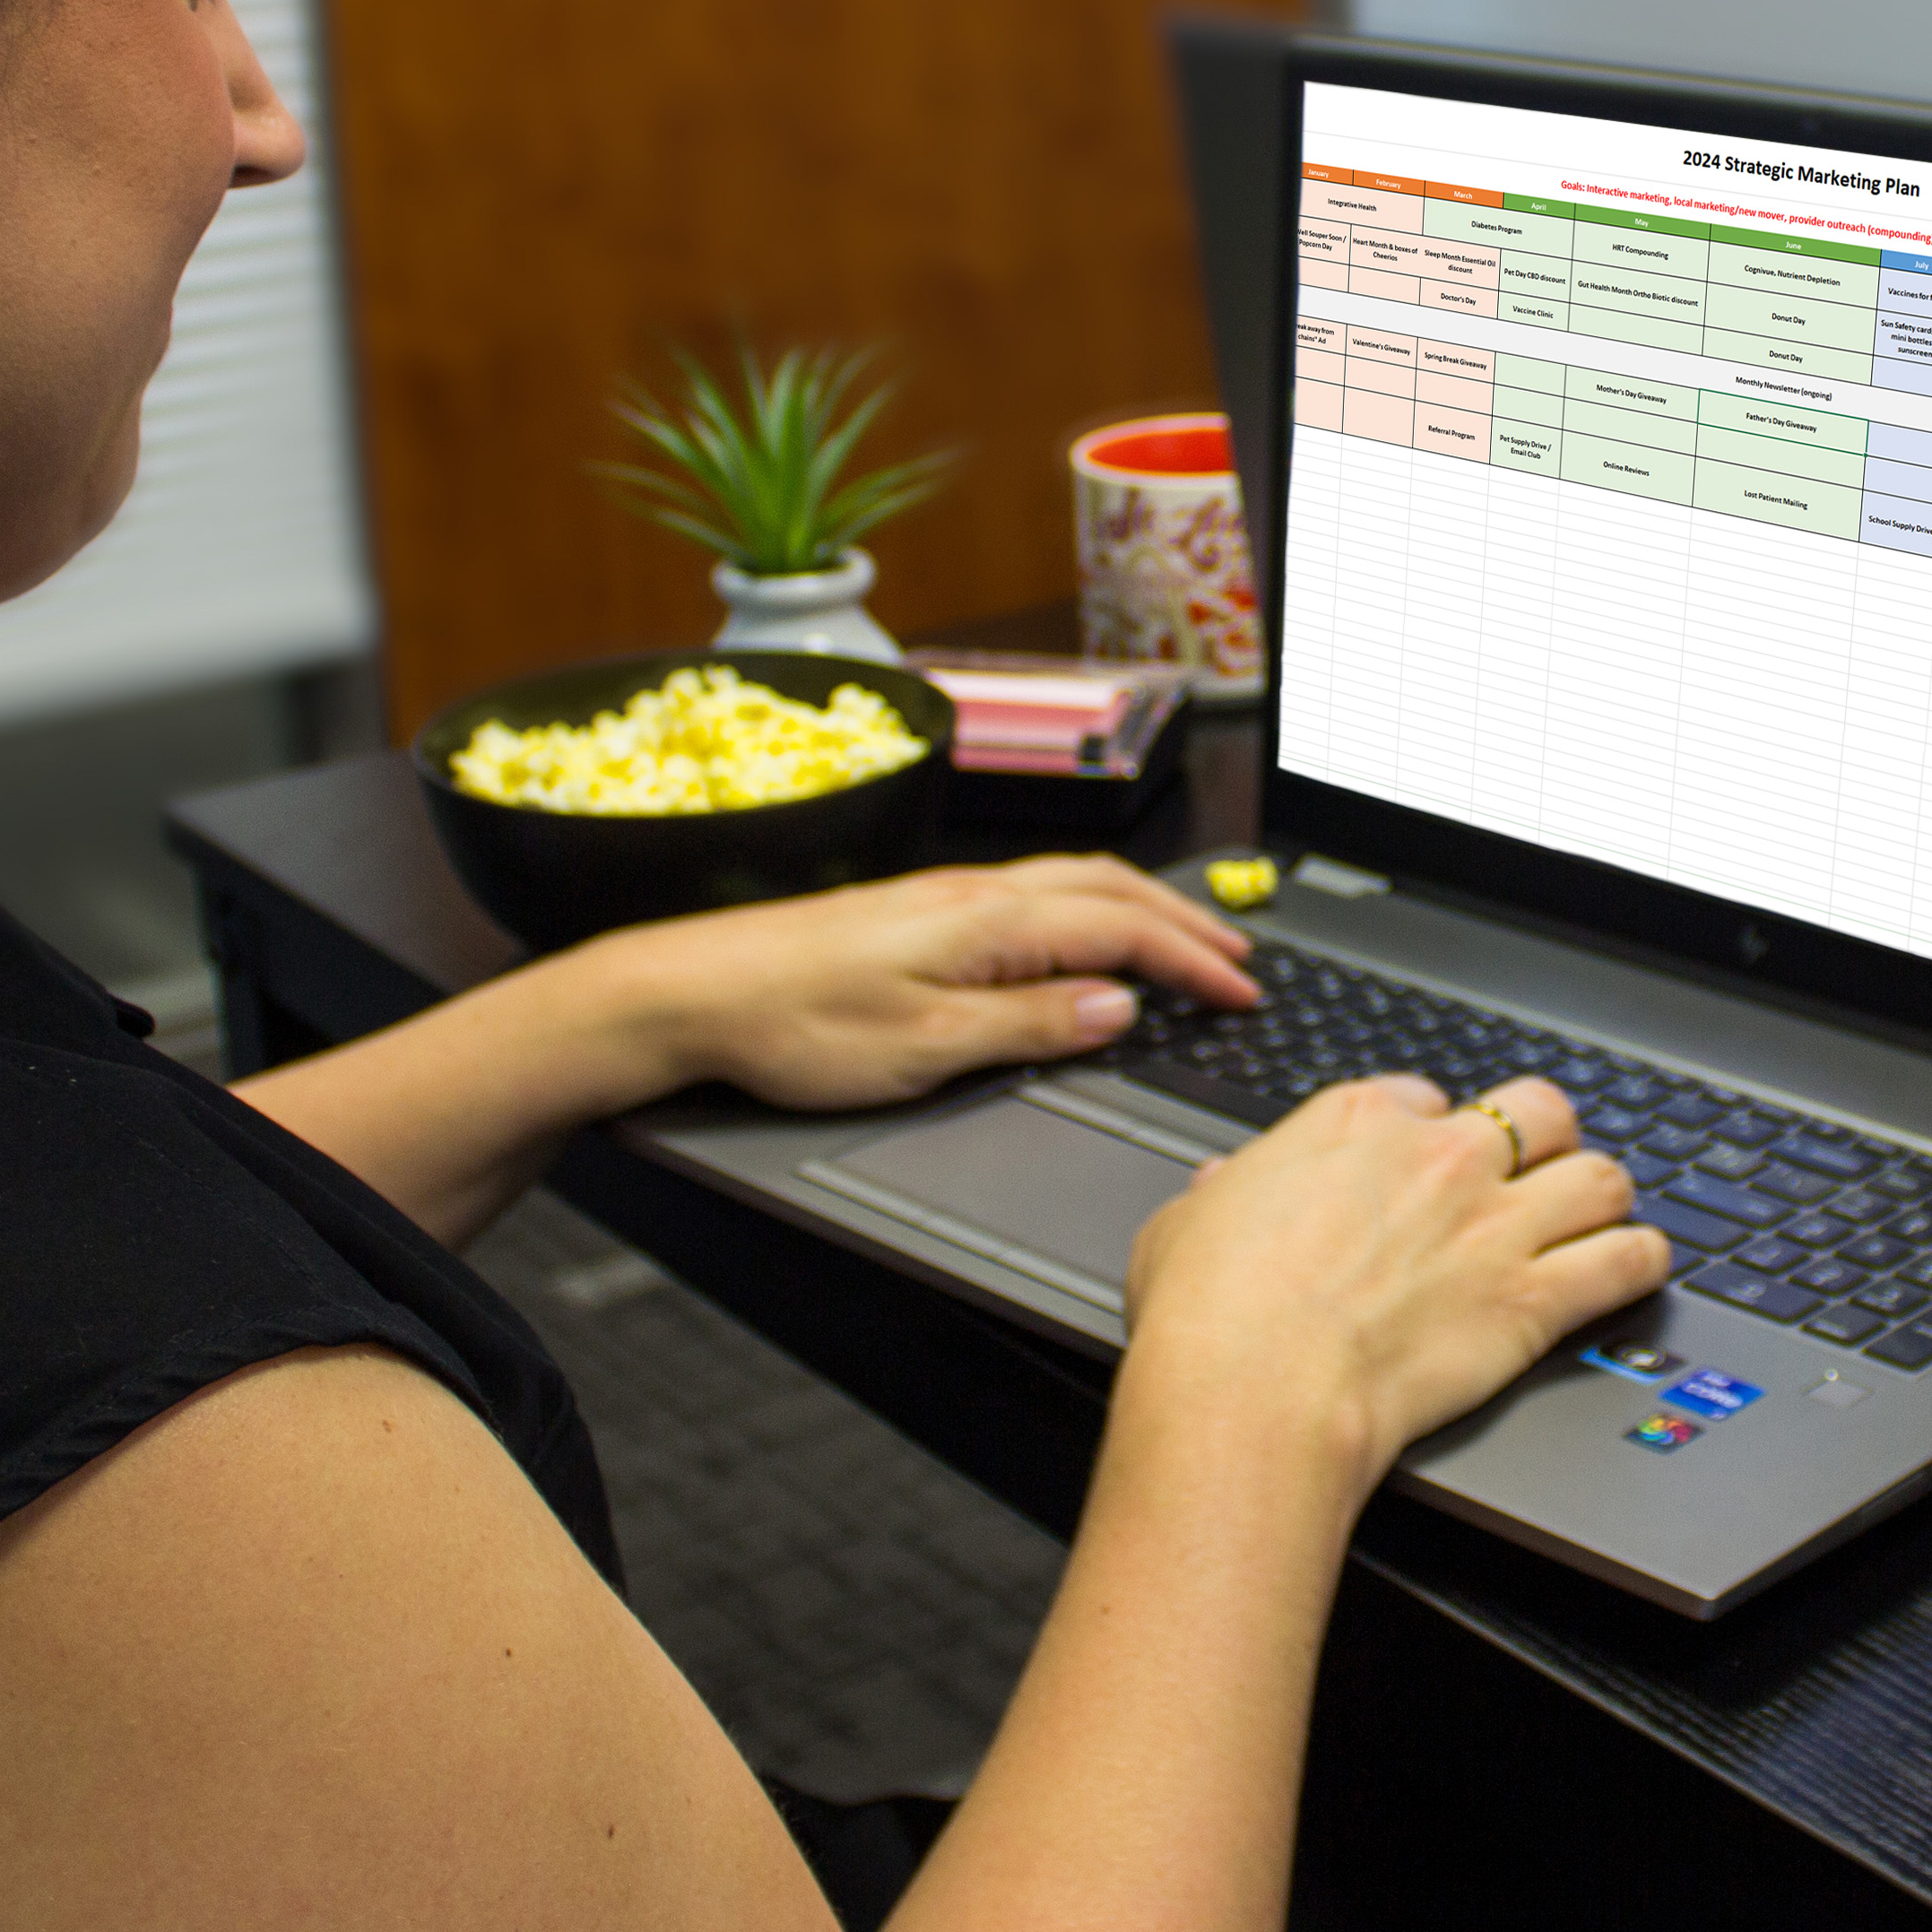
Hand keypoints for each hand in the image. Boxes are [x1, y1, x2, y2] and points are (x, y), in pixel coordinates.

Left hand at [602, 855, 1260, 1111]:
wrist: (689, 990)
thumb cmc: (791, 1022)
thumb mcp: (923, 1047)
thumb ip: (1028, 1025)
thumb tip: (1115, 1007)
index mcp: (988, 921)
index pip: (1121, 927)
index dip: (1191, 960)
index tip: (1242, 991)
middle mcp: (973, 894)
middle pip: (1108, 887)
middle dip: (1184, 920)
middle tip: (1240, 960)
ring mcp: (943, 897)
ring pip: (1071, 884)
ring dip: (1140, 908)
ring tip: (1184, 941)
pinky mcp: (915, 911)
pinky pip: (1032, 895)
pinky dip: (1088, 911)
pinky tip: (1084, 940)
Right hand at [1118, 1074, 1664, 1478]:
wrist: (1254, 1391)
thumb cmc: (1207, 1317)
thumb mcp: (1182, 1225)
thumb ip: (1224, 1195)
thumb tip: (1224, 1187)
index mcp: (1354, 1122)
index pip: (1425, 1096)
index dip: (1433, 1128)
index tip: (1429, 1159)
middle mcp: (1439, 1157)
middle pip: (1537, 1109)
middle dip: (1542, 1139)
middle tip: (1532, 1175)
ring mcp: (1495, 1225)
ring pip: (1600, 1175)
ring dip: (1602, 1196)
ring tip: (1596, 1217)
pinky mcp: (1532, 1300)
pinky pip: (1626, 1259)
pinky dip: (1641, 1261)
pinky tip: (1636, 1267)